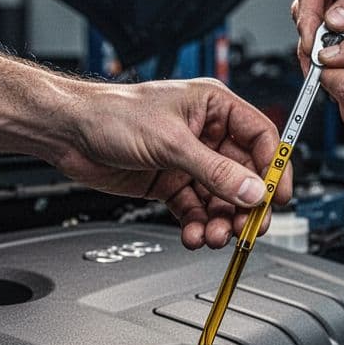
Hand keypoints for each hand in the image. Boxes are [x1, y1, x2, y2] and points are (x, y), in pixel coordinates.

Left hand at [53, 78, 287, 248]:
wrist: (69, 133)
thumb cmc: (112, 114)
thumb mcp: (171, 143)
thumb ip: (215, 171)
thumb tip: (252, 191)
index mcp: (214, 107)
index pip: (261, 138)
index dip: (273, 169)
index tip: (274, 197)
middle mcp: (206, 133)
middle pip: (243, 175)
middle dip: (245, 204)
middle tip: (248, 229)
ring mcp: (188, 160)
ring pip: (219, 197)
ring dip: (220, 220)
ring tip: (215, 237)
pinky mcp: (170, 183)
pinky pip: (194, 209)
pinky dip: (196, 225)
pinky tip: (193, 235)